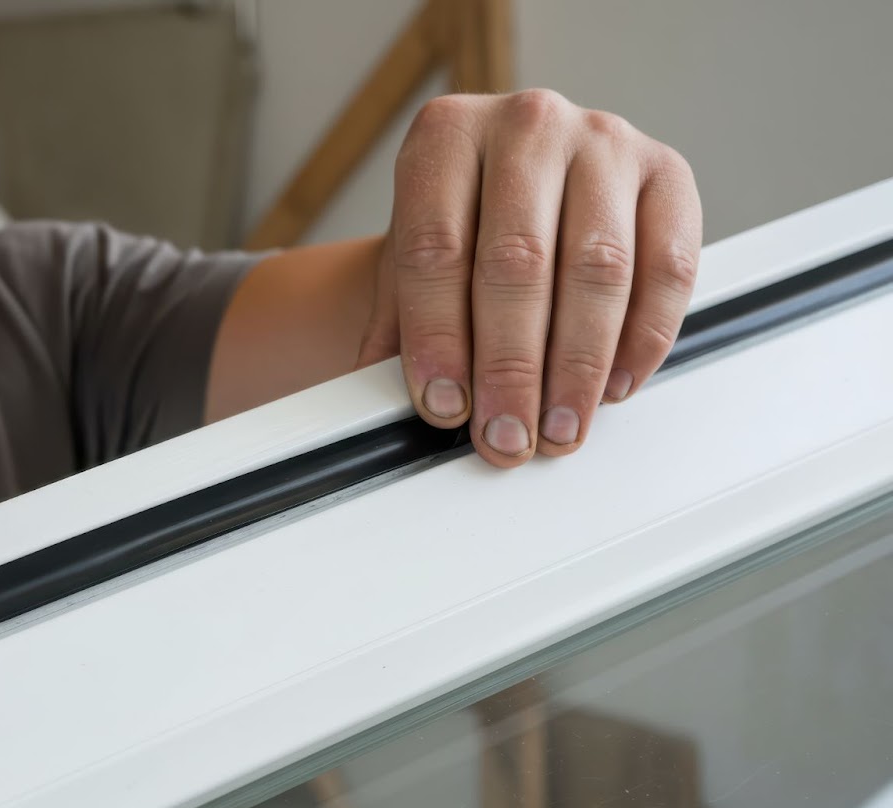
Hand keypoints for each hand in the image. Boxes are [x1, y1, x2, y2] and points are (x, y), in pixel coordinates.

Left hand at [358, 89, 701, 466]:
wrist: (505, 186)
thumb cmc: (453, 232)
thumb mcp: (402, 269)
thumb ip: (397, 332)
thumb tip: (386, 414)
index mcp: (446, 135)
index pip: (436, 247)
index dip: (438, 337)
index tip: (444, 405)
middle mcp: (527, 125)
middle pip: (518, 260)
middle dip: (511, 367)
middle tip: (506, 435)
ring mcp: (604, 141)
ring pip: (598, 267)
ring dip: (578, 365)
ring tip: (559, 427)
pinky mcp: (666, 172)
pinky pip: (667, 266)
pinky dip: (643, 338)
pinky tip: (614, 385)